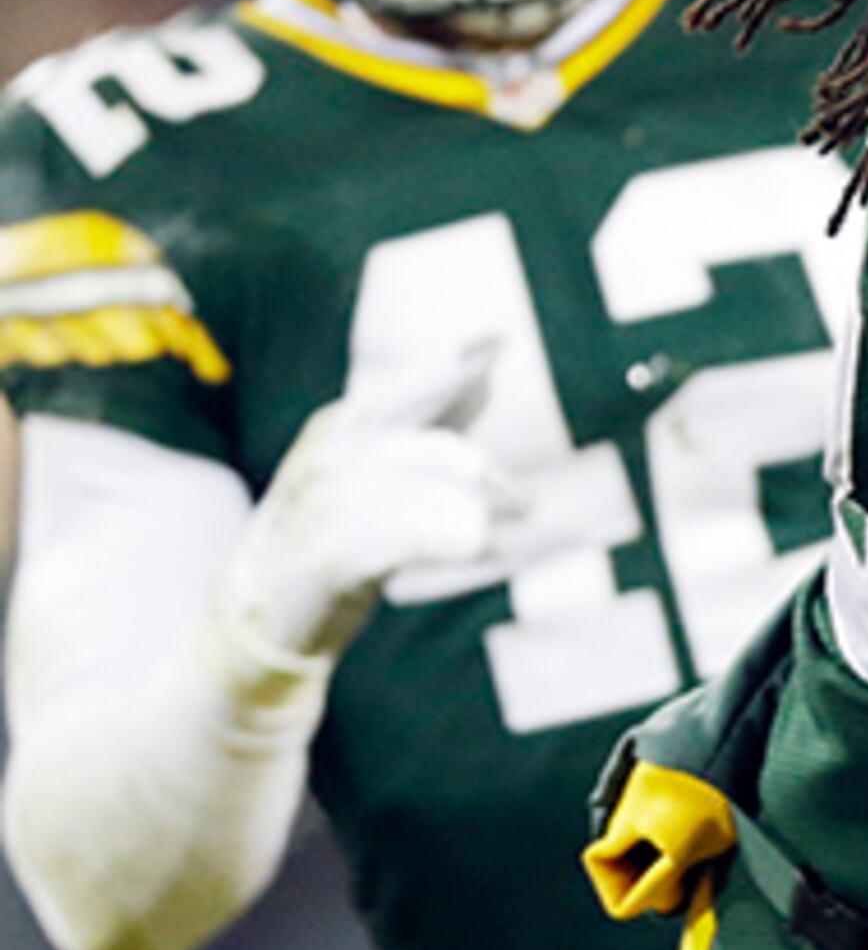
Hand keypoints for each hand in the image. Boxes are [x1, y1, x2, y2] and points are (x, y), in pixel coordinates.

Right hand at [216, 343, 504, 665]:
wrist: (261, 612)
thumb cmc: (328, 531)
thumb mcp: (369, 469)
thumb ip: (424, 424)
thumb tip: (486, 378)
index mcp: (339, 427)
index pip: (406, 387)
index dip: (450, 365)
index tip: (497, 338)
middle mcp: (329, 457)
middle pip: (435, 451)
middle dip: (485, 477)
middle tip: (525, 504)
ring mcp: (325, 505)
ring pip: (428, 497)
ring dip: (477, 517)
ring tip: (505, 532)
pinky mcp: (329, 556)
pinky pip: (411, 539)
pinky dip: (455, 542)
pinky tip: (483, 547)